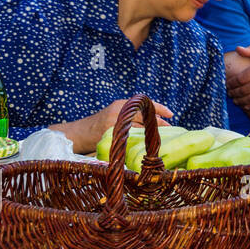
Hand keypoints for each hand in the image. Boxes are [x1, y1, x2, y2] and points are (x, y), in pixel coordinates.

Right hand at [58, 98, 173, 153]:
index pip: (144, 102)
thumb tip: (153, 120)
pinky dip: (139, 142)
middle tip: (170, 127)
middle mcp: (118, 111)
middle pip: (145, 115)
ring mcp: (114, 123)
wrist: (78, 133)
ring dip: (151, 132)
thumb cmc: (99, 125)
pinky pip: (129, 138)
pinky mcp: (111, 135)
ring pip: (139, 128)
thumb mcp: (114, 114)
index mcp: (120, 104)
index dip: (159, 108)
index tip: (171, 114)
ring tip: (161, 138)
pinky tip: (147, 146)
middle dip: (159, 122)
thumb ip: (130, 115)